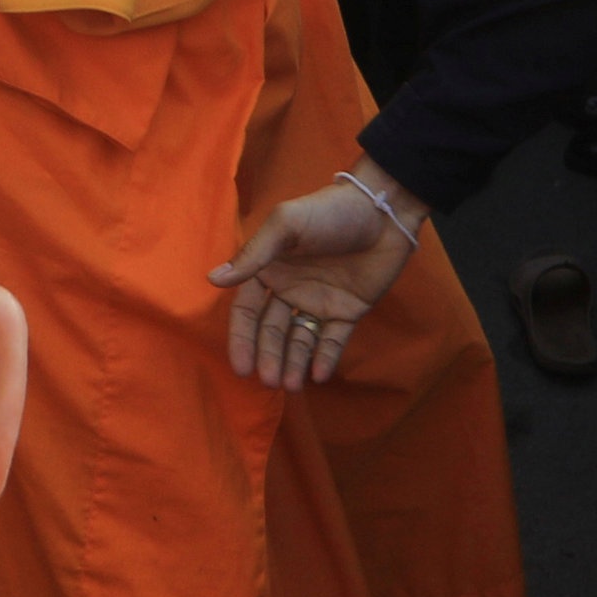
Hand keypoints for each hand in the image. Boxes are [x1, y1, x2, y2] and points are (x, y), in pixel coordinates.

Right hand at [212, 159, 432, 388]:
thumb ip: (254, 254)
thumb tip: (214, 279)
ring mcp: (319, 302)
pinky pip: (332, 339)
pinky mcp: (348, 311)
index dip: (243, 339)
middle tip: (270, 380)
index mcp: (271, 269)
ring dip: (293, 362)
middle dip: (270, 356)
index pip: (248, 311)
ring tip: (290, 385)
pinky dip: (325, 358)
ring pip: (300, 340)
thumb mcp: (287, 225)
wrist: (383, 212)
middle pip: (273, 331)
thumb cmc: (329, 212)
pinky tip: (318, 375)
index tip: (242, 367)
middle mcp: (290, 289)